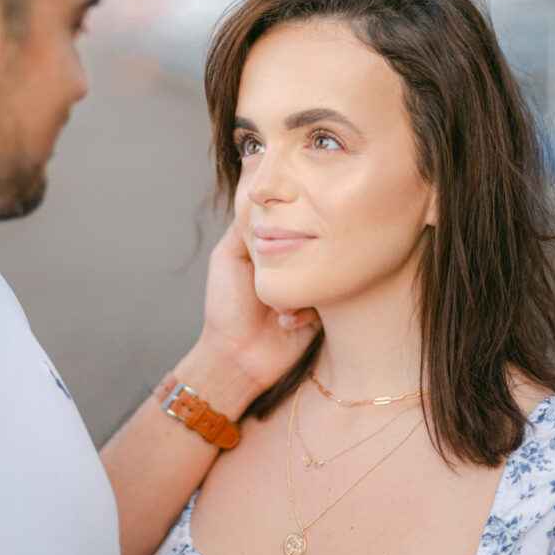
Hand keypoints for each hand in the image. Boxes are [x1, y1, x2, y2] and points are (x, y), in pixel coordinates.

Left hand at [196, 222, 318, 394]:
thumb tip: (260, 198)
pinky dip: (306, 311)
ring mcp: (310, 288)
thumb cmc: (226, 306)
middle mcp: (295, 266)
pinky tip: (285, 321)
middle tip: (290, 267)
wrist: (236, 356)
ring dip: (302, 290)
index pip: (292, 223)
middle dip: (302, 255)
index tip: (290, 226)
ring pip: (324, 271)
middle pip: (312, 244)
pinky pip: (329, 300)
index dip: (292, 222)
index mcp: (273, 251)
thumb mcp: (227, 258)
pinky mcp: (322, 313)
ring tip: (279, 306)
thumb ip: (243, 229)